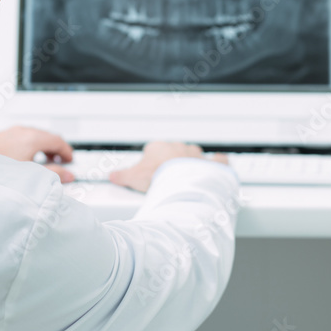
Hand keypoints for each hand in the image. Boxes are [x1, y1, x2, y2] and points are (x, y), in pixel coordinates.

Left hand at [0, 126, 74, 182]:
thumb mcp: (31, 175)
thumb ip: (53, 175)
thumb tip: (68, 176)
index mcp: (32, 137)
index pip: (58, 140)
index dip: (67, 151)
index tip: (70, 161)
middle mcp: (22, 132)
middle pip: (46, 137)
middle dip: (55, 150)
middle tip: (60, 163)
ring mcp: (10, 133)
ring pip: (33, 138)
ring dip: (42, 150)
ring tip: (43, 165)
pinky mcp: (0, 138)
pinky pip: (22, 140)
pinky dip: (30, 149)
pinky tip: (25, 163)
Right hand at [109, 141, 227, 192]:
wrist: (180, 183)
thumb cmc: (156, 177)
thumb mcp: (132, 177)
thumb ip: (121, 176)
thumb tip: (111, 176)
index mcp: (159, 148)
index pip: (153, 151)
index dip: (150, 164)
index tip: (149, 174)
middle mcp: (178, 148)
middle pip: (173, 153)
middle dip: (171, 164)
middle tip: (166, 179)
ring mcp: (196, 155)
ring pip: (193, 155)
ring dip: (192, 164)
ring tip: (188, 177)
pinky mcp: (211, 165)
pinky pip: (218, 160)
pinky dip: (218, 163)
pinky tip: (218, 164)